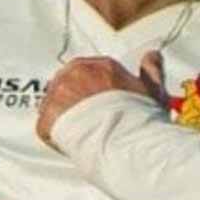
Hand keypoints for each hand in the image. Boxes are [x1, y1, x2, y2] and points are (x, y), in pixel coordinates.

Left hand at [37, 51, 164, 143]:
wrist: (123, 142)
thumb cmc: (140, 119)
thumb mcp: (152, 90)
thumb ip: (151, 70)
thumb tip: (153, 55)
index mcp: (101, 66)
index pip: (90, 72)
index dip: (95, 92)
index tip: (102, 106)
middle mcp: (76, 73)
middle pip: (69, 84)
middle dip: (76, 101)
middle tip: (90, 122)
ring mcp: (58, 94)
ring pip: (55, 104)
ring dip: (65, 117)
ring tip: (82, 135)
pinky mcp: (46, 117)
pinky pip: (46, 126)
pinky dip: (56, 136)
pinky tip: (72, 144)